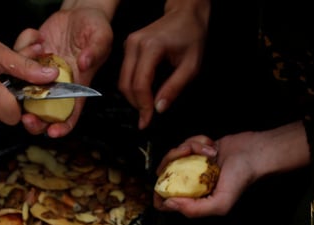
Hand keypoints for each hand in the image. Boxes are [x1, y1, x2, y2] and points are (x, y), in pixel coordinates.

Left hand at [14, 6, 113, 136]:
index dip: (62, 127)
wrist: (78, 13)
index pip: (69, 115)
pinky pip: (16, 62)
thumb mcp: (101, 37)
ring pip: (23, 91)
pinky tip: (37, 37)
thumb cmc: (94, 29)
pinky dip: (21, 49)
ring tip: (37, 51)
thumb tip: (85, 64)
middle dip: (33, 121)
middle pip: (42, 113)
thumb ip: (96, 50)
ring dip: (22, 80)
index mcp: (75, 88)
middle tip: (26, 117)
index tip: (52, 131)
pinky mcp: (28, 60)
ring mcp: (39, 75)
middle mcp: (56, 86)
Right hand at [118, 0, 209, 129]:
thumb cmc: (191, 36)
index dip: (143, 105)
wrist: (185, 14)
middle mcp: (135, 44)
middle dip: (136, 104)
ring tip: (146, 107)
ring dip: (133, 97)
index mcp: (151, 47)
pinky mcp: (127, 47)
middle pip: (126, 84)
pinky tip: (144, 93)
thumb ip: (174, 88)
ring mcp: (128, 44)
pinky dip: (132, 87)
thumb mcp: (191, 65)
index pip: (140, 84)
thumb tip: (159, 108)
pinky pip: (124, 73)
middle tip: (146, 118)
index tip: (147, 120)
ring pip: (122, 80)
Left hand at [154, 122, 310, 216]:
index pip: (165, 203)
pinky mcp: (197, 150)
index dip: (158, 196)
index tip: (161, 185)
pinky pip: (185, 143)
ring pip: (174, 155)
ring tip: (209, 150)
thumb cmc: (241, 179)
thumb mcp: (220, 203)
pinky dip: (197, 141)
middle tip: (188, 154)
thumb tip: (168, 203)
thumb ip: (194, 210)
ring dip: (189, 147)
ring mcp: (192, 166)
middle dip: (173, 160)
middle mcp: (190, 183)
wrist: (255, 152)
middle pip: (164, 173)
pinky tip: (212, 145)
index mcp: (193, 199)